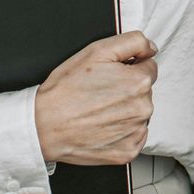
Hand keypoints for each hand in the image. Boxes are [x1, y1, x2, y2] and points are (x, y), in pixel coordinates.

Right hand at [33, 31, 156, 165]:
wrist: (43, 125)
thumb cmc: (65, 90)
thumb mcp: (97, 51)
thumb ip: (132, 42)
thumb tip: (151, 48)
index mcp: (139, 82)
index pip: (148, 67)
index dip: (128, 68)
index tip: (110, 75)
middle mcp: (143, 108)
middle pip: (144, 91)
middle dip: (126, 89)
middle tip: (99, 92)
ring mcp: (136, 132)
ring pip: (139, 114)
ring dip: (124, 111)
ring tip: (97, 110)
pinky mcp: (127, 152)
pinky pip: (133, 137)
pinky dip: (121, 132)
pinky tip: (102, 126)